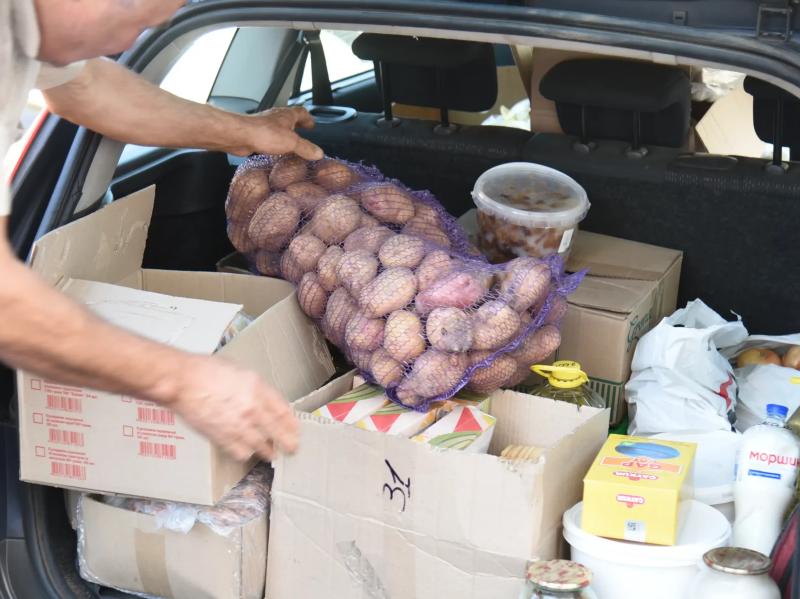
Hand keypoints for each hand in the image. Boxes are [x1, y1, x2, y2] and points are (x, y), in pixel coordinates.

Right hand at [168, 355, 298, 461]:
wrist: (184, 380)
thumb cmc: (207, 371)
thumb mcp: (241, 372)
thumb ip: (257, 389)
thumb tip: (266, 402)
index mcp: (259, 389)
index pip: (284, 412)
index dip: (292, 424)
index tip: (296, 430)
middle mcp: (252, 408)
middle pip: (278, 433)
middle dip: (288, 443)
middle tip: (291, 449)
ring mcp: (238, 425)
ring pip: (261, 446)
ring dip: (268, 452)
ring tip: (271, 454)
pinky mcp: (222, 437)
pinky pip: (240, 452)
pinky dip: (245, 454)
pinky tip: (246, 452)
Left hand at [228, 106, 322, 160]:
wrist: (240, 135)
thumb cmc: (263, 133)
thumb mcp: (292, 143)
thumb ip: (306, 148)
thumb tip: (318, 153)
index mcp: (287, 115)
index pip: (301, 112)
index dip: (307, 118)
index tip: (311, 123)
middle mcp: (275, 118)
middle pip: (288, 118)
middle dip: (296, 125)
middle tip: (301, 131)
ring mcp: (265, 125)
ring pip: (277, 128)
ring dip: (284, 134)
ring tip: (289, 143)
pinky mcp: (256, 135)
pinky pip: (268, 138)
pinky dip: (274, 143)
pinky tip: (275, 151)